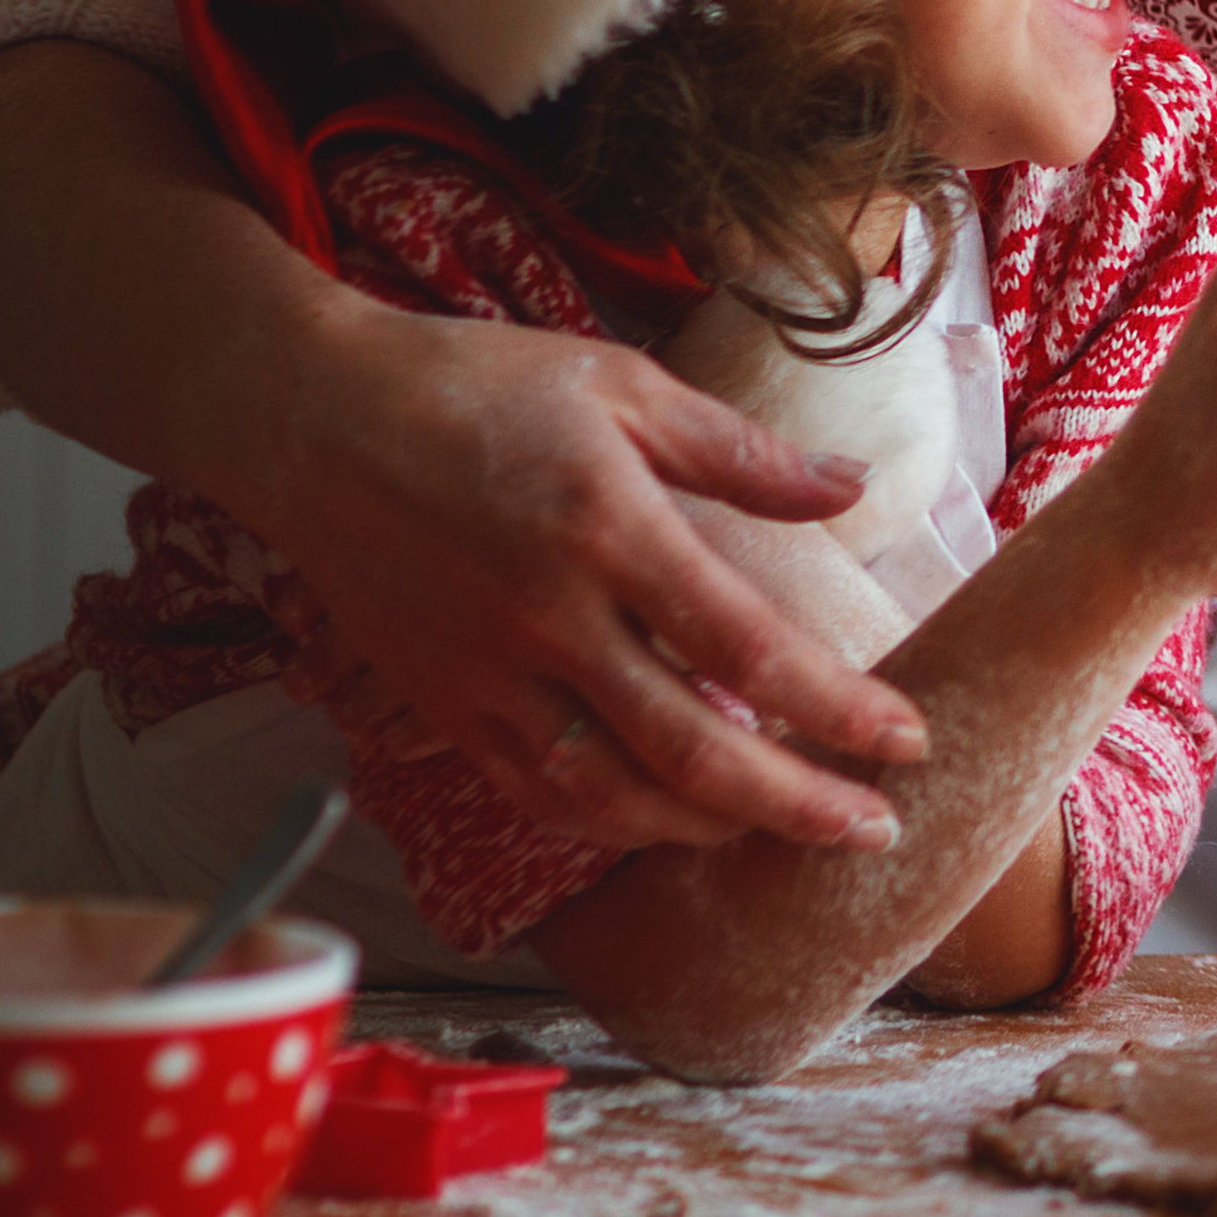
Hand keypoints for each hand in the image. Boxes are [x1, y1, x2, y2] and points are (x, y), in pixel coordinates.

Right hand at [251, 303, 936, 856]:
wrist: (309, 418)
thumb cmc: (475, 385)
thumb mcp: (624, 386)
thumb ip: (742, 453)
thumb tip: (853, 491)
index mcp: (608, 528)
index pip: (746, 647)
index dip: (835, 709)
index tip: (907, 741)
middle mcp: (546, 616)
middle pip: (689, 749)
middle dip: (794, 805)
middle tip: (874, 831)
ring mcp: (484, 672)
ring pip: (608, 793)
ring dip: (707, 828)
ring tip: (782, 829)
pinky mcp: (438, 702)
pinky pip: (533, 788)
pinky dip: (608, 820)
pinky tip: (667, 818)